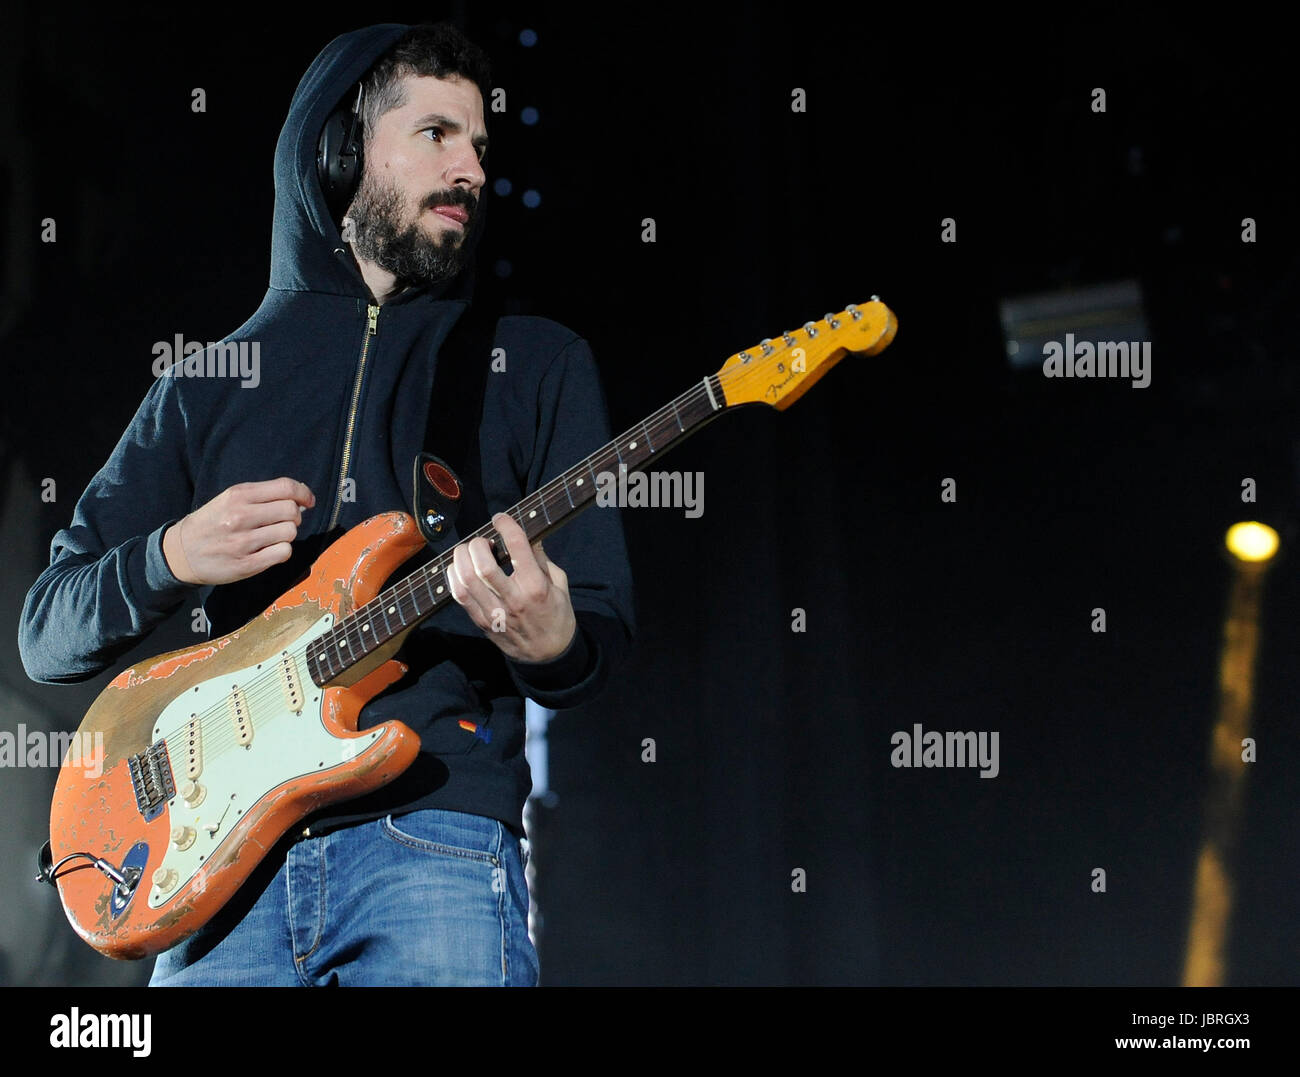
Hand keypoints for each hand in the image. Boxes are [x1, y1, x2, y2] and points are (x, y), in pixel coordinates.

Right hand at [163, 478, 314, 585]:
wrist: (181, 552)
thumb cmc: (211, 523)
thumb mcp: (229, 499)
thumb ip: (262, 496)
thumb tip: (299, 501)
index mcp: (238, 495)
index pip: (285, 487)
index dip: (303, 493)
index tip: (308, 501)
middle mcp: (241, 516)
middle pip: (292, 511)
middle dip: (295, 516)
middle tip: (283, 521)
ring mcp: (243, 542)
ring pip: (290, 532)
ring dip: (287, 534)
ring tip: (272, 536)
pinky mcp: (247, 564)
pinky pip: (283, 553)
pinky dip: (282, 551)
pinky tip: (270, 550)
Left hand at [446, 512, 576, 662]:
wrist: (549, 655)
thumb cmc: (557, 616)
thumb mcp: (560, 585)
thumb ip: (542, 560)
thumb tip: (527, 536)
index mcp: (536, 587)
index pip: (517, 547)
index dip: (506, 525)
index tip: (500, 519)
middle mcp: (513, 599)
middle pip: (483, 565)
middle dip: (478, 544)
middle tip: (482, 541)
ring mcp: (494, 613)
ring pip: (465, 580)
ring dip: (461, 558)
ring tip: (468, 552)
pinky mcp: (481, 622)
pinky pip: (458, 595)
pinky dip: (454, 576)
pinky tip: (460, 569)